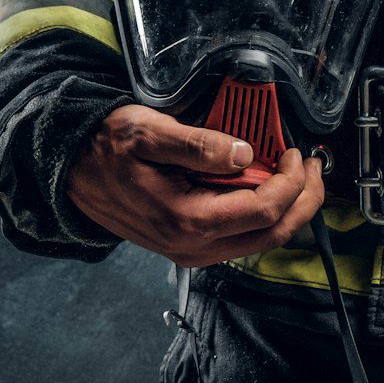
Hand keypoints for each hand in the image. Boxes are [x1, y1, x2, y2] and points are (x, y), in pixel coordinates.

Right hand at [65, 104, 325, 267]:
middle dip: (304, 201)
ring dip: (287, 209)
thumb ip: (198, 144)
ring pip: (261, 241)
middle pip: (273, 234)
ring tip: (296, 175)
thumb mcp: (146, 132)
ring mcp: (192, 250)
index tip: (297, 153)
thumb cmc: (104, 150)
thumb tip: (243, 153)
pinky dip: (263, 214)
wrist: (69, 171)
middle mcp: (193, 246)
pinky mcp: (190, 245)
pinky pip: (241, 237)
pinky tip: (265, 186)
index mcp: (187, 220)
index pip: (265, 209)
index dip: (292, 181)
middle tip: (314, 168)